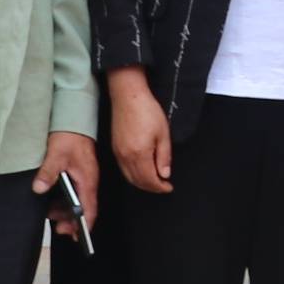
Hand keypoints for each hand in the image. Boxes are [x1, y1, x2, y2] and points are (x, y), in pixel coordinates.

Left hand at [37, 130, 99, 242]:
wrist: (73, 118)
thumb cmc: (70, 135)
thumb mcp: (56, 155)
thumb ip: (48, 173)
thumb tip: (39, 188)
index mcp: (87, 180)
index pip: (90, 209)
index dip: (84, 225)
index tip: (78, 237)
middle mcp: (88, 181)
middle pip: (84, 208)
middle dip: (72, 221)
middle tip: (58, 229)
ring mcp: (83, 178)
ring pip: (77, 201)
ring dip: (65, 210)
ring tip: (51, 214)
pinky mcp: (77, 173)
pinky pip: (73, 192)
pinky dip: (64, 200)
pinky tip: (52, 202)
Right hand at [109, 69, 174, 195]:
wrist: (128, 96)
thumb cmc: (147, 110)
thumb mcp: (163, 133)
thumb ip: (164, 157)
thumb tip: (164, 174)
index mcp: (139, 154)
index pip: (149, 180)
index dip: (160, 187)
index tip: (169, 187)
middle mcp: (126, 157)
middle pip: (138, 182)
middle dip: (151, 187)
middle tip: (163, 186)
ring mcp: (118, 153)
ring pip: (129, 177)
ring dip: (142, 183)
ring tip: (154, 181)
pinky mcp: (114, 148)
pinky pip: (123, 169)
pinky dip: (133, 175)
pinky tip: (141, 171)